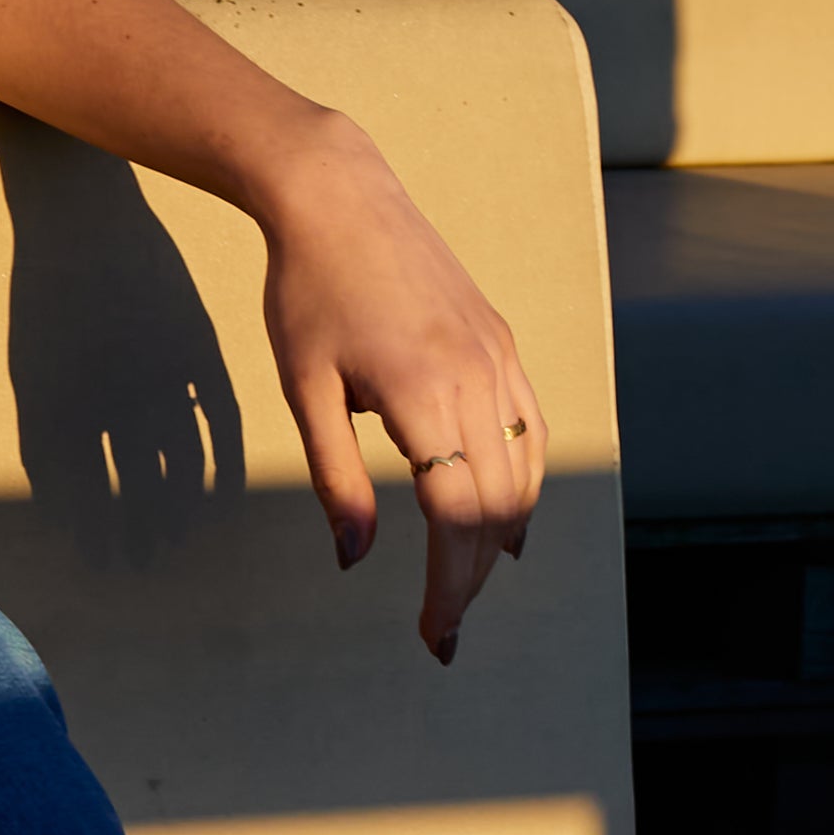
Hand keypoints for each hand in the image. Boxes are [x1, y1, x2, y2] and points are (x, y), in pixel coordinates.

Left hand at [258, 116, 546, 662]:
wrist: (341, 199)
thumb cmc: (306, 293)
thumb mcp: (303, 390)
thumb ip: (334, 477)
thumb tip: (354, 559)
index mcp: (423, 394)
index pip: (457, 519)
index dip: (451, 587)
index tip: (434, 634)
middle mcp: (477, 378)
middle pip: (497, 508)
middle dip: (474, 578)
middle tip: (444, 630)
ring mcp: (498, 359)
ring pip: (523, 474)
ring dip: (501, 540)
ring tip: (468, 587)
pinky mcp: (501, 344)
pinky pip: (530, 431)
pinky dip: (524, 486)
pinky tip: (507, 524)